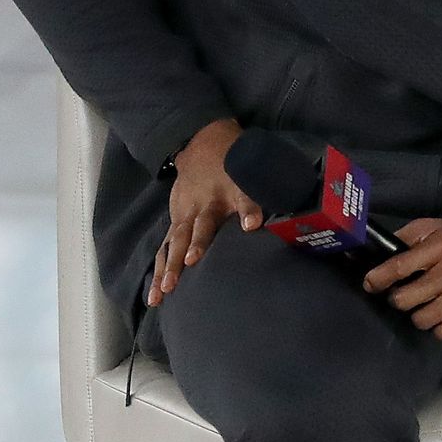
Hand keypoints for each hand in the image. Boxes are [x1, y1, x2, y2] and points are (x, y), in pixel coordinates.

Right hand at [150, 118, 257, 306]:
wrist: (201, 146)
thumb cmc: (234, 167)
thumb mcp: (252, 173)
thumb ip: (267, 194)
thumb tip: (285, 213)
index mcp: (230, 192)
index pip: (243, 199)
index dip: (248, 210)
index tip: (251, 224)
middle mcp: (203, 206)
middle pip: (197, 229)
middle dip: (192, 248)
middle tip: (187, 266)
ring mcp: (185, 215)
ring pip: (173, 243)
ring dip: (168, 268)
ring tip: (163, 291)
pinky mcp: (175, 223)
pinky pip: (164, 249)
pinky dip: (159, 270)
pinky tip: (155, 295)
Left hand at [362, 215, 441, 341]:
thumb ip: (412, 236)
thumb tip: (381, 250)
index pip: (398, 267)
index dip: (378, 279)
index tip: (371, 285)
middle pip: (404, 299)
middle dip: (401, 298)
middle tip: (411, 295)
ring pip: (421, 320)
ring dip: (422, 314)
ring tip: (433, 305)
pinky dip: (441, 326)